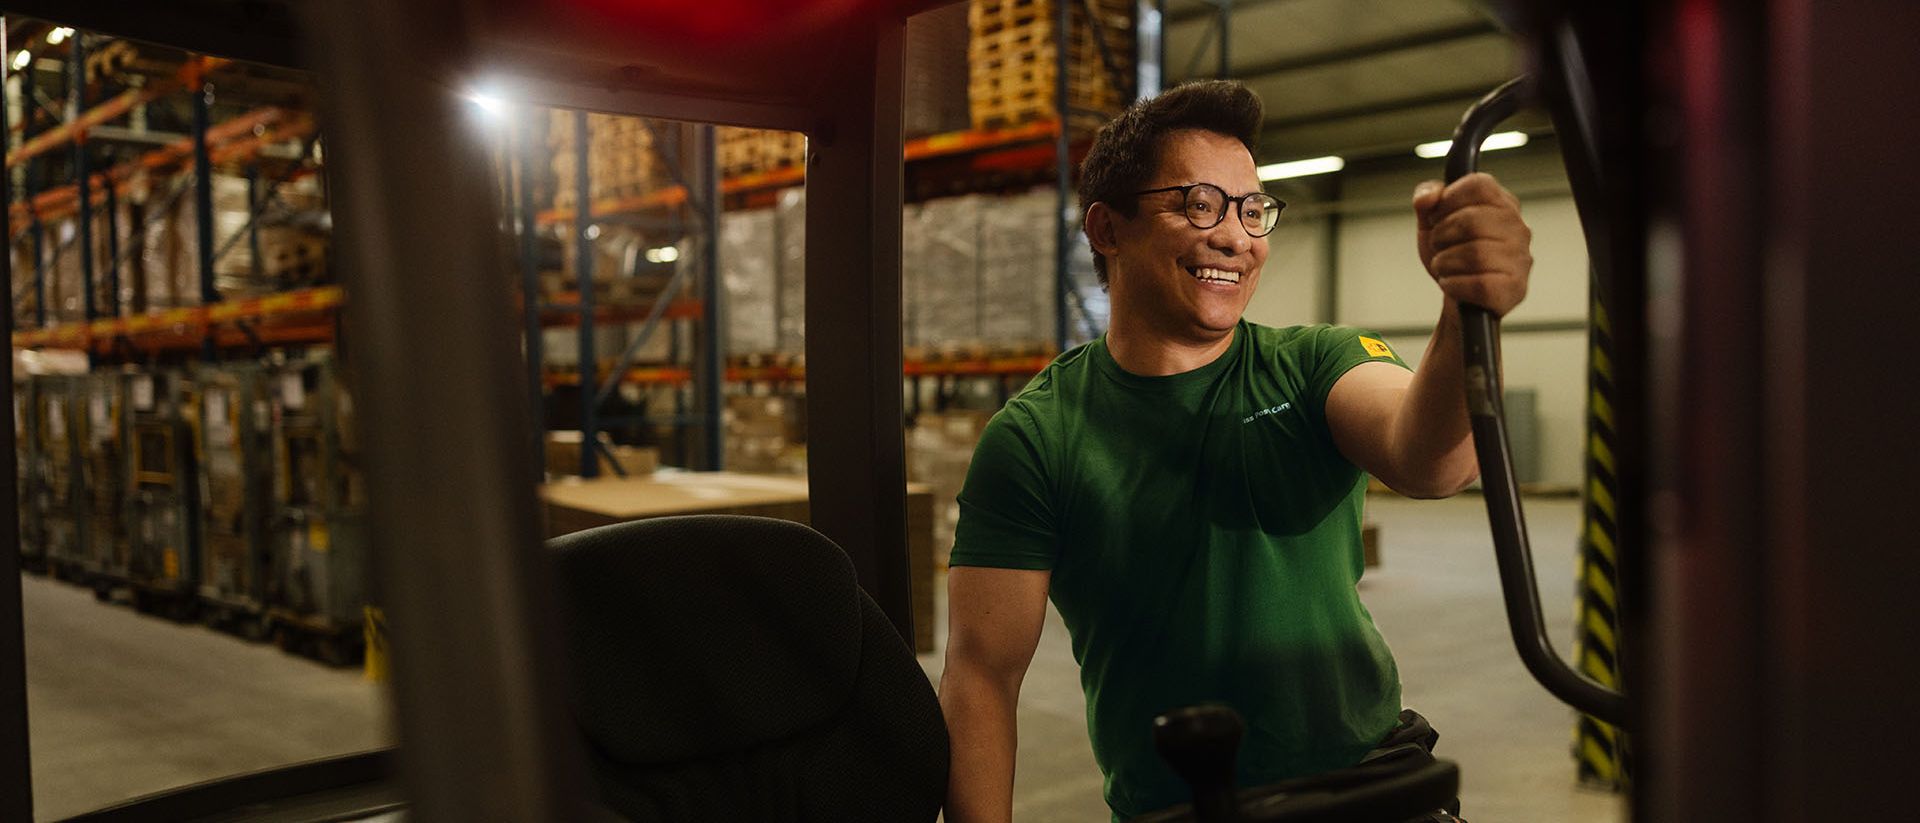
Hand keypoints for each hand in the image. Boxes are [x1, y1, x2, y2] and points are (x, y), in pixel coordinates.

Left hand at [1412, 173, 1531, 316]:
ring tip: (1445, 267)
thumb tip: (1427, 198)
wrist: (1458, 298)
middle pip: (1470, 221)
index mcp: (1503, 203)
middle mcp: (1519, 228)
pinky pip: (1479, 284)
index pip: (1479, 184)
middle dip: (1441, 236)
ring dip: (1444, 263)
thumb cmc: (1452, 254)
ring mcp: (1521, 259)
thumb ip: (1427, 196)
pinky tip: (1452, 284)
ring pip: (1473, 254)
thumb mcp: (1432, 220)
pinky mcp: (1515, 289)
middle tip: (1439, 246)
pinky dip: (1454, 285)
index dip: (1449, 200)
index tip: (1438, 217)